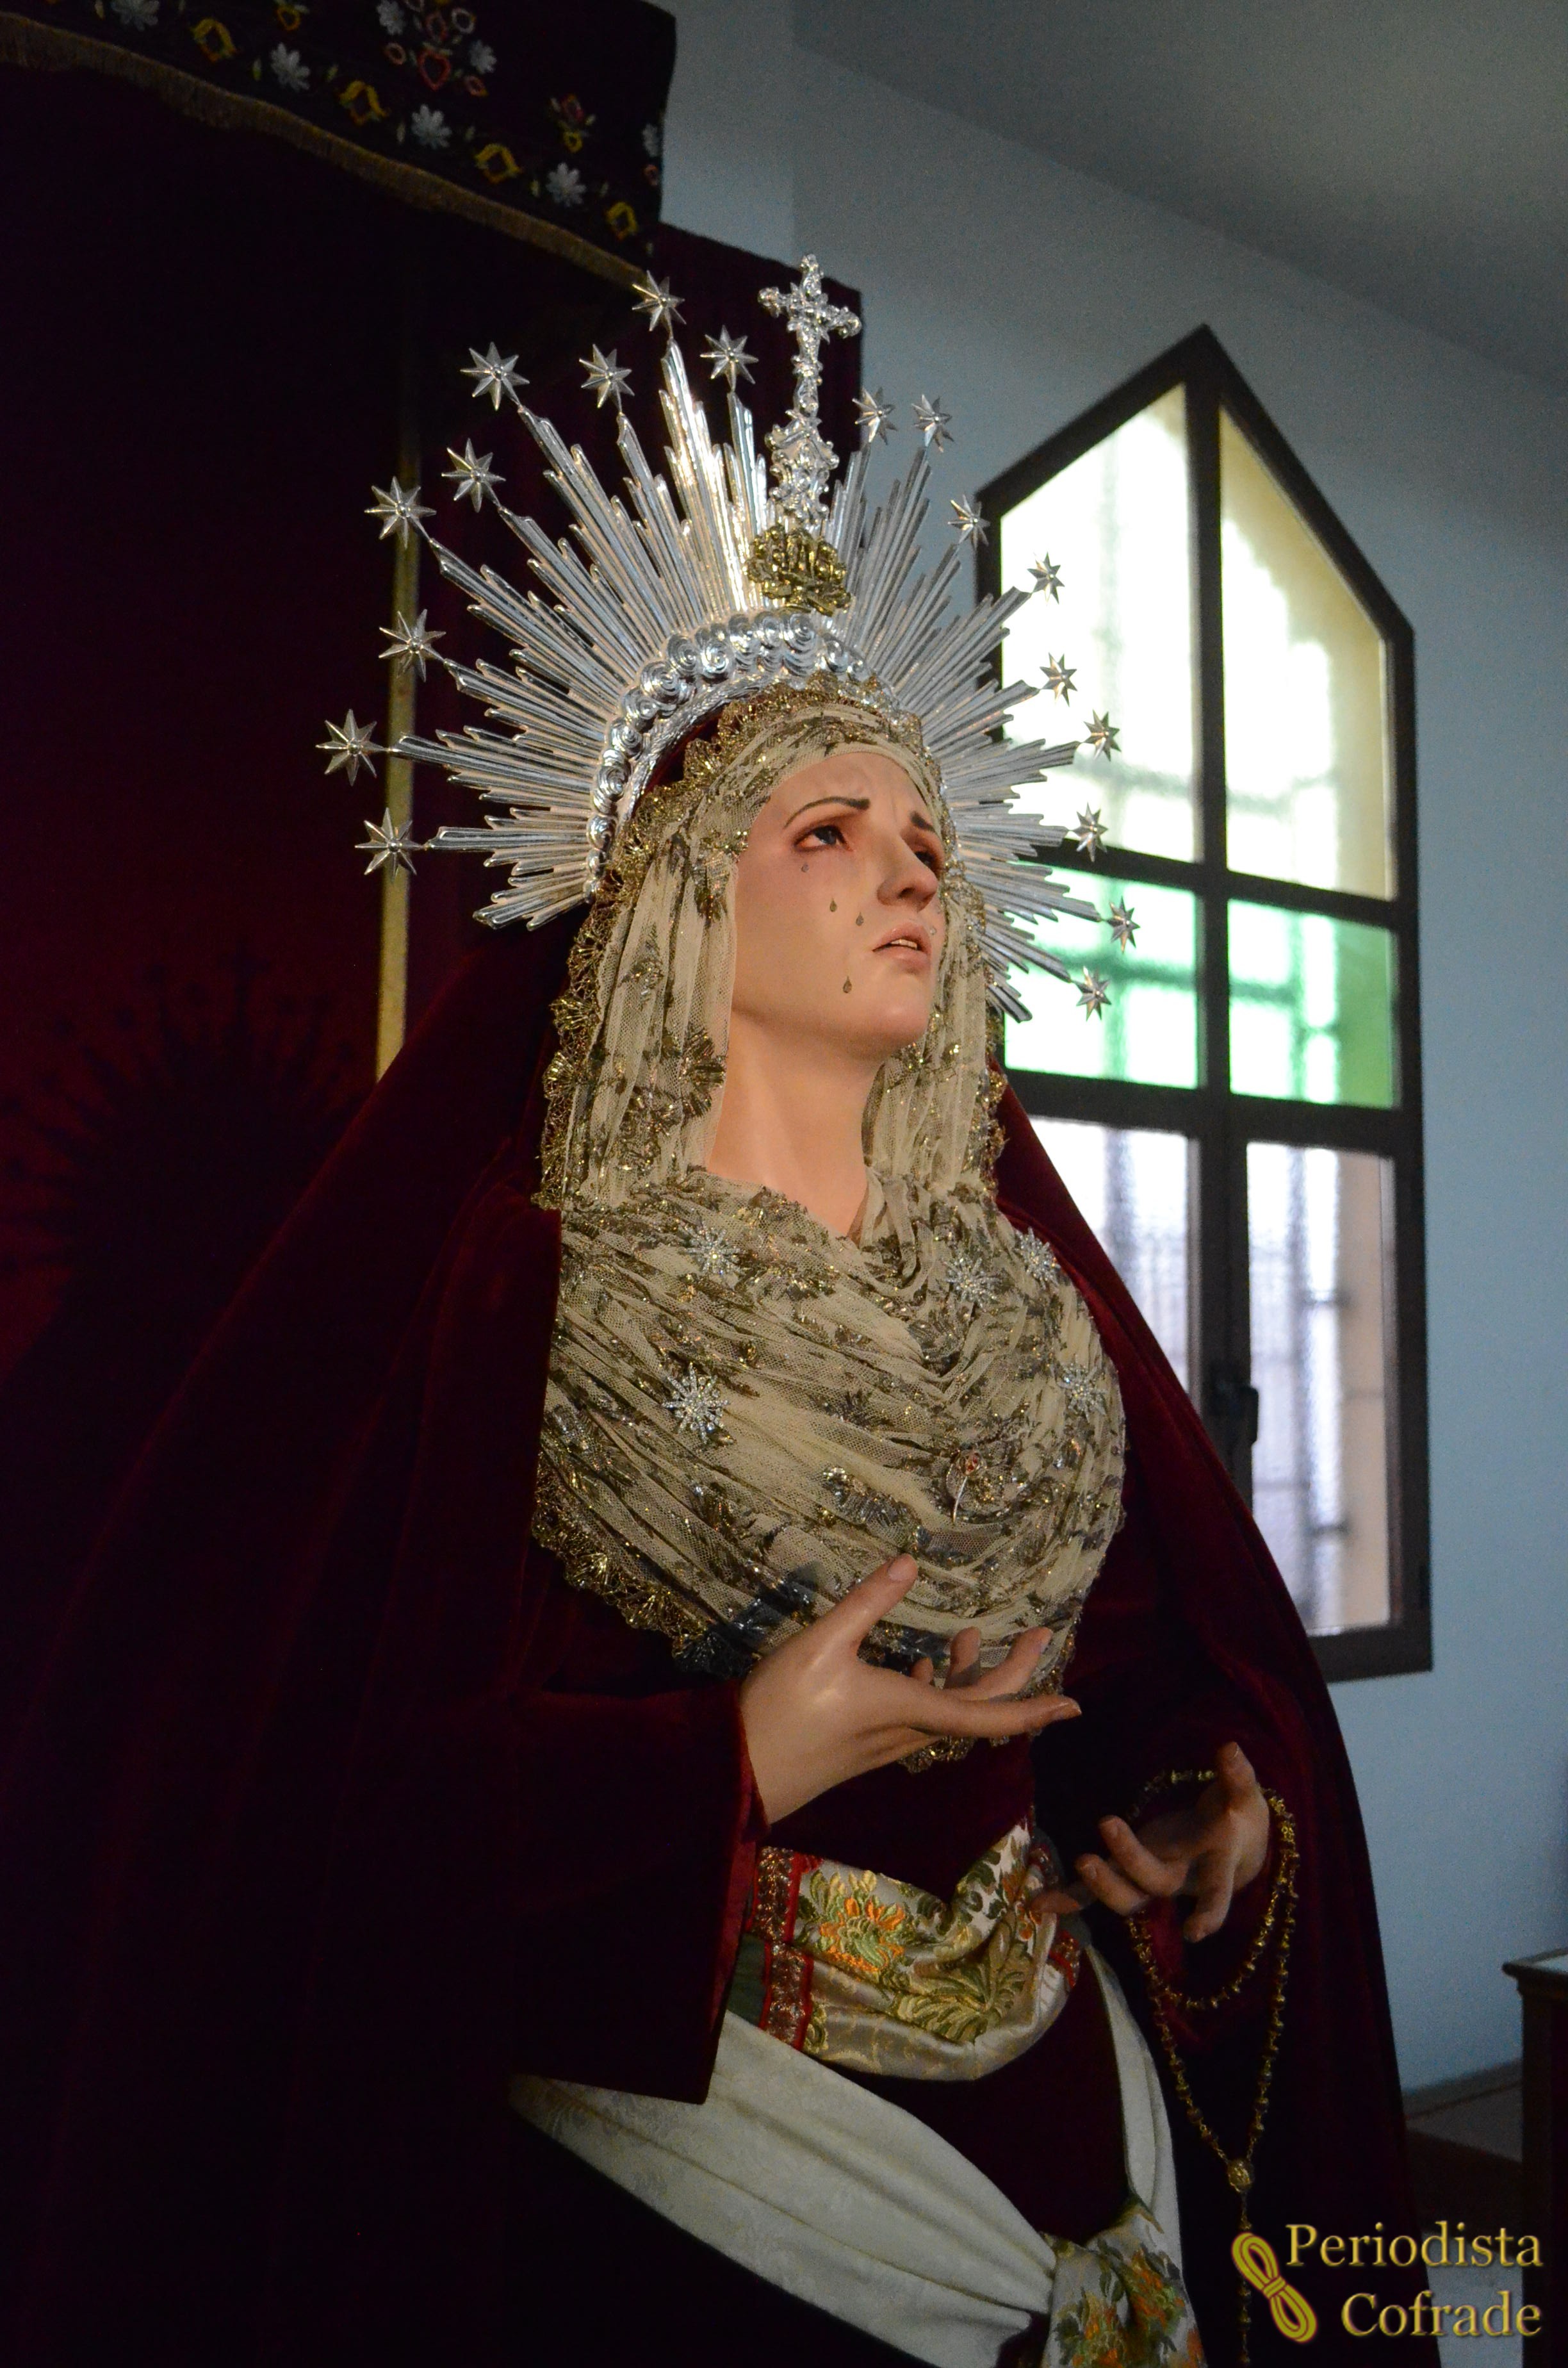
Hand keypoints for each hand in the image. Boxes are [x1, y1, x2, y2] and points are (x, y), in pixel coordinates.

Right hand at [738, 1554, 1079, 1823]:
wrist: (739, 1772)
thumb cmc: (781, 1709)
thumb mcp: (820, 1645)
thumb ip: (866, 1603)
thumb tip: (910, 1561)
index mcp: (909, 1711)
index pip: (987, 1714)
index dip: (1034, 1707)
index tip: (1074, 1704)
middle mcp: (909, 1732)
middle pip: (977, 1708)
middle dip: (1012, 1670)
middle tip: (1037, 1631)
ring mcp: (889, 1741)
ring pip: (948, 1712)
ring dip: (967, 1675)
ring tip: (970, 1634)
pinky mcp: (868, 1743)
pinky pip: (921, 1717)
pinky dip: (933, 1688)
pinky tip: (919, 1665)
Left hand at [1039, 1741, 1270, 1942]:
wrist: (1231, 1846)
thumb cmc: (1239, 1818)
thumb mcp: (1244, 1797)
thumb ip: (1238, 1777)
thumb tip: (1229, 1747)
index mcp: (1214, 1866)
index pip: (1215, 1893)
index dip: (1208, 1913)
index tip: (1194, 1932)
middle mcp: (1180, 1879)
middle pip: (1155, 1884)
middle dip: (1131, 1859)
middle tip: (1107, 1823)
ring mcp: (1150, 1880)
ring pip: (1126, 1897)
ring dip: (1101, 1885)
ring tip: (1080, 1861)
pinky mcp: (1128, 1873)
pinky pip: (1097, 1893)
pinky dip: (1072, 1897)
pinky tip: (1041, 1904)